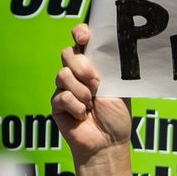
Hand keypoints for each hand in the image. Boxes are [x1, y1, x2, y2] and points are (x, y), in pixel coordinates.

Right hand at [51, 24, 130, 165]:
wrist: (109, 142)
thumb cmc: (116, 115)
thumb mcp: (119, 86)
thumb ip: (111, 67)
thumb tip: (107, 47)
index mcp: (93, 64)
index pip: (80, 39)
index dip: (80, 33)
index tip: (84, 38)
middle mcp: (76, 73)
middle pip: (67, 53)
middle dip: (82, 67)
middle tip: (96, 83)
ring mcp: (64, 87)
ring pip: (63, 74)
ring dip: (82, 91)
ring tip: (92, 105)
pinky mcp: (56, 104)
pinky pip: (61, 96)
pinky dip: (76, 107)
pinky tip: (83, 115)